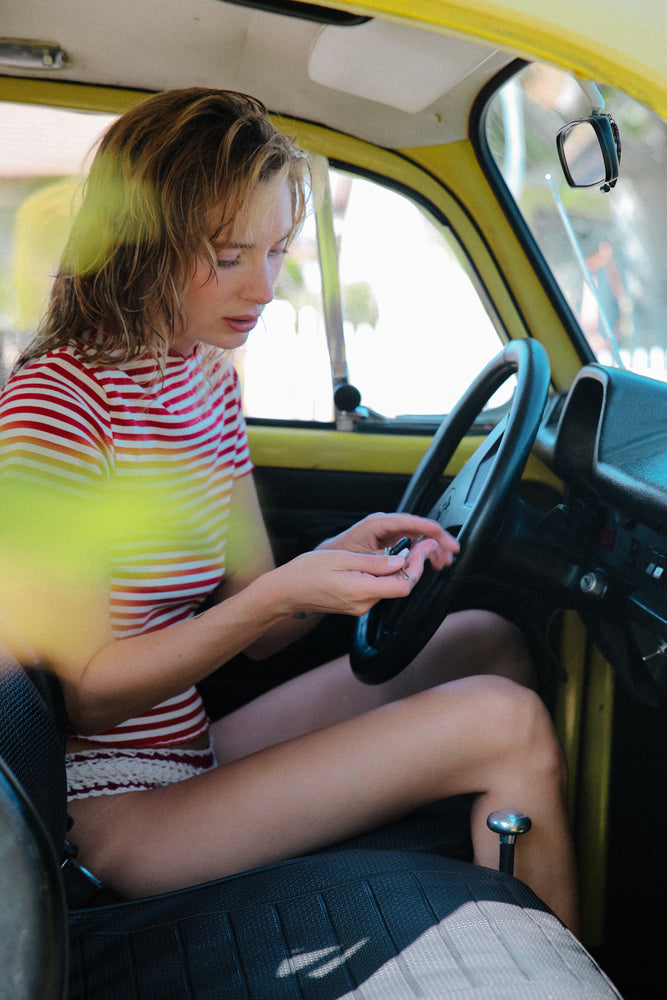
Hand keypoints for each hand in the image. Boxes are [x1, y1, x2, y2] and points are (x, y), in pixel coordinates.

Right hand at [264, 513, 459, 618]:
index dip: (417, 567)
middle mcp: (364, 603)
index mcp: (361, 591)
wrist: (286, 592)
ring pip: (391, 587)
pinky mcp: (357, 604)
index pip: (403, 585)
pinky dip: (389, 575)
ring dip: (404, 569)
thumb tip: (401, 561)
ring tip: (412, 548)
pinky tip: (390, 560)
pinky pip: (379, 589)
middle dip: (416, 565)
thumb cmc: (306, 572)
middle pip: (401, 586)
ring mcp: (361, 606)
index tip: (422, 548)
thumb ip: (373, 562)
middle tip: (424, 543)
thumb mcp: (341, 559)